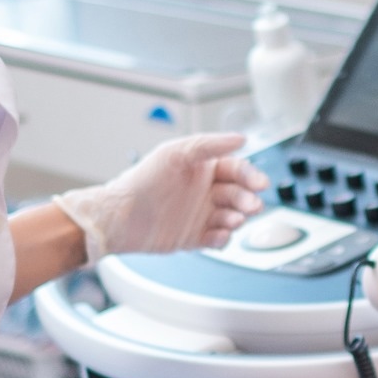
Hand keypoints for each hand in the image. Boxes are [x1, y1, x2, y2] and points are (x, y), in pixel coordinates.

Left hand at [52, 132, 267, 263]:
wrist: (118, 216)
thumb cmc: (142, 180)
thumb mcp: (176, 153)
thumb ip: (210, 144)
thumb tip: (241, 138)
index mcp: (203, 168)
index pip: (237, 170)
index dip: (251, 176)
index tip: (260, 183)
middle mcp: (204, 191)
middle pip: (239, 195)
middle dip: (248, 200)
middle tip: (252, 206)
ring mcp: (200, 215)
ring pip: (232, 217)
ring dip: (237, 219)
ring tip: (233, 220)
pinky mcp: (194, 237)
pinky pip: (217, 239)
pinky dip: (223, 238)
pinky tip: (220, 235)